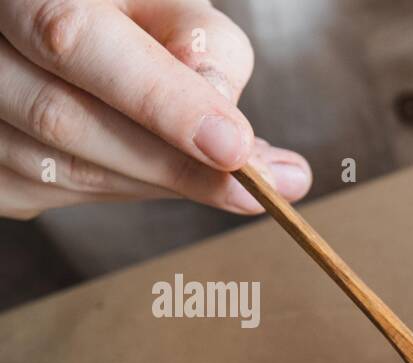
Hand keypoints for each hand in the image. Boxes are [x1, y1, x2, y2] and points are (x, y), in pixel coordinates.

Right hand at [0, 0, 309, 219]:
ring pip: (62, 171)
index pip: (74, 41)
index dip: (159, 101)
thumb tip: (232, 135)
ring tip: (229, 176)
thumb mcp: (163, 2)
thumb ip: (201, 47)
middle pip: (66, 121)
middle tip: (266, 187)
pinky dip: (128, 189)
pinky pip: (56, 196)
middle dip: (176, 166)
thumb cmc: (117, 8)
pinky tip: (166, 172)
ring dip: (159, 183)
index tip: (236, 149)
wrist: (47, 21)